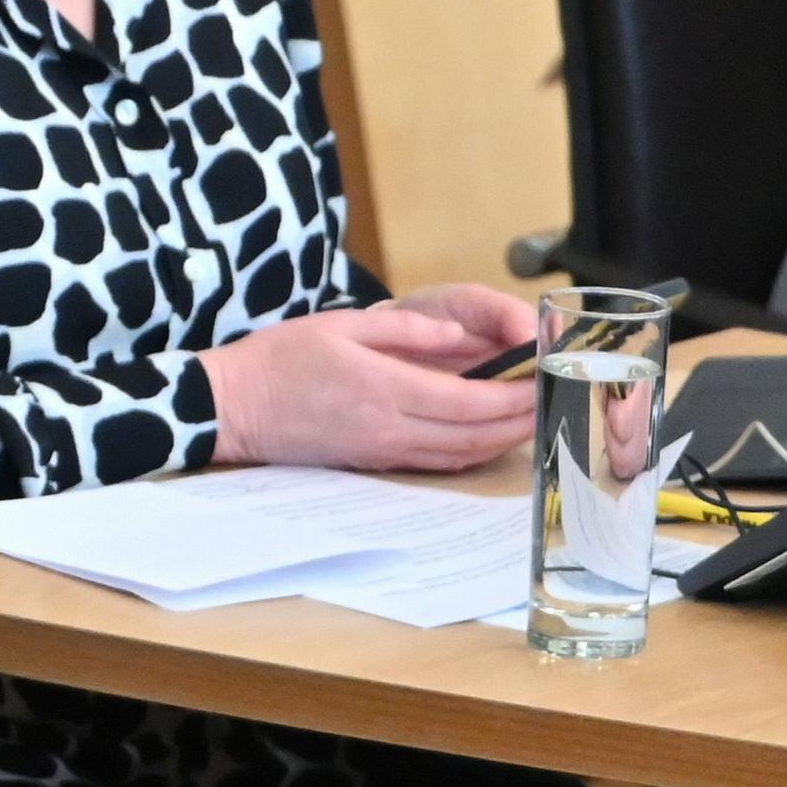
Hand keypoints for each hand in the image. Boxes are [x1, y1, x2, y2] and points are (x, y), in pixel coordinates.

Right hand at [202, 300, 537, 472]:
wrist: (231, 407)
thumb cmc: (278, 360)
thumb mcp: (340, 325)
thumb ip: (403, 329)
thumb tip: (456, 335)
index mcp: (384, 389)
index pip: (472, 402)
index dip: (517, 396)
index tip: (545, 380)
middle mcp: (390, 427)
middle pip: (477, 434)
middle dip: (523, 420)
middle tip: (554, 401)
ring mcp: (383, 449)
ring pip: (462, 453)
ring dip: (503, 440)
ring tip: (532, 418)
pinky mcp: (374, 460)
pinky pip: (439, 461)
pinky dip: (473, 450)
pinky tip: (487, 437)